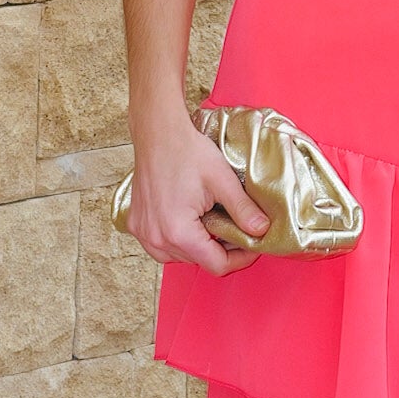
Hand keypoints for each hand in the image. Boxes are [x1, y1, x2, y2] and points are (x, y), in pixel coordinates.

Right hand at [120, 107, 269, 275]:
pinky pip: (161, 246)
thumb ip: (243, 210)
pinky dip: (178, 239)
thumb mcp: (223, 180)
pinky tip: (191, 222)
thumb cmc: (186, 151)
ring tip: (214, 223)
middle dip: (221, 250)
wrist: (158, 132)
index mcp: (178, 232)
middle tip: (237, 230)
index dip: (240, 259)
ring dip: (199, 246)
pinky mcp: (136, 224)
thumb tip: (262, 230)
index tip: (252, 245)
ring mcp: (143, 232)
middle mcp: (156, 238)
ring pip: (179, 256)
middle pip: (198, 261)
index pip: (215, 265)